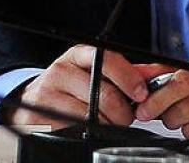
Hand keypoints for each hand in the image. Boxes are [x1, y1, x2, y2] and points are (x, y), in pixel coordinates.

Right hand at [5, 45, 149, 126]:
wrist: (32, 102)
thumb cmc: (72, 87)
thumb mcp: (95, 72)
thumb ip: (127, 72)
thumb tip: (157, 72)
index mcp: (78, 55)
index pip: (107, 59)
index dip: (129, 78)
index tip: (141, 93)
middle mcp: (60, 71)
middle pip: (104, 95)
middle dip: (123, 112)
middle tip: (126, 117)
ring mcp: (47, 95)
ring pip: (93, 117)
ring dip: (108, 126)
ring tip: (107, 123)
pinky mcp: (40, 119)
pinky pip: (76, 131)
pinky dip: (90, 134)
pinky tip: (89, 130)